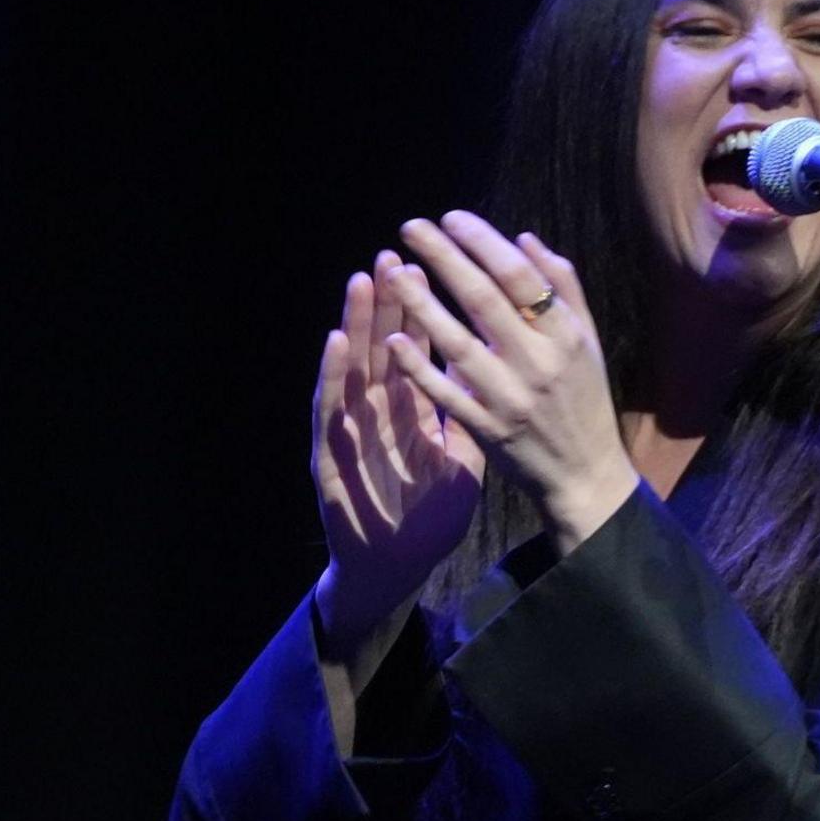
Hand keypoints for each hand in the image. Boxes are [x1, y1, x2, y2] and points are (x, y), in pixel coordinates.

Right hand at [310, 251, 484, 659]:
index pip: (416, 350)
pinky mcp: (329, 456)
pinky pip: (331, 410)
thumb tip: (490, 379)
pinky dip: (332, 374)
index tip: (430, 266)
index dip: (422, 310)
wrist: (393, 568)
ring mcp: (350, 431)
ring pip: (353, 367)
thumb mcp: (459, 463)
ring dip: (357, 323)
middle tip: (394, 252)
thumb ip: (469, 419)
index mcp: (408, 411)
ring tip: (363, 279)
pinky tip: (334, 343)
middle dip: (389, 300)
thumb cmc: (424, 518)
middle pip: (383, 346)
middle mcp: (376, 412)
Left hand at [383, 212, 631, 548]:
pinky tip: (396, 339)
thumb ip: (563, 289)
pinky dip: (420, 367)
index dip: (483, 242)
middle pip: (484, 300)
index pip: (521, 277)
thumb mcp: (588, 342)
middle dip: (444, 257)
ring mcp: (511, 399)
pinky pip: (446, 394)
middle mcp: (540, 364)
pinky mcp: (488, 430)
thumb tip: (524, 239)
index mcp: (567, 337)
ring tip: (392, 271)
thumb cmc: (585, 400)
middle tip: (411, 227)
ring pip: (458, 344)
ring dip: (421, 304)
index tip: (452, 217)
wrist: (587, 475)